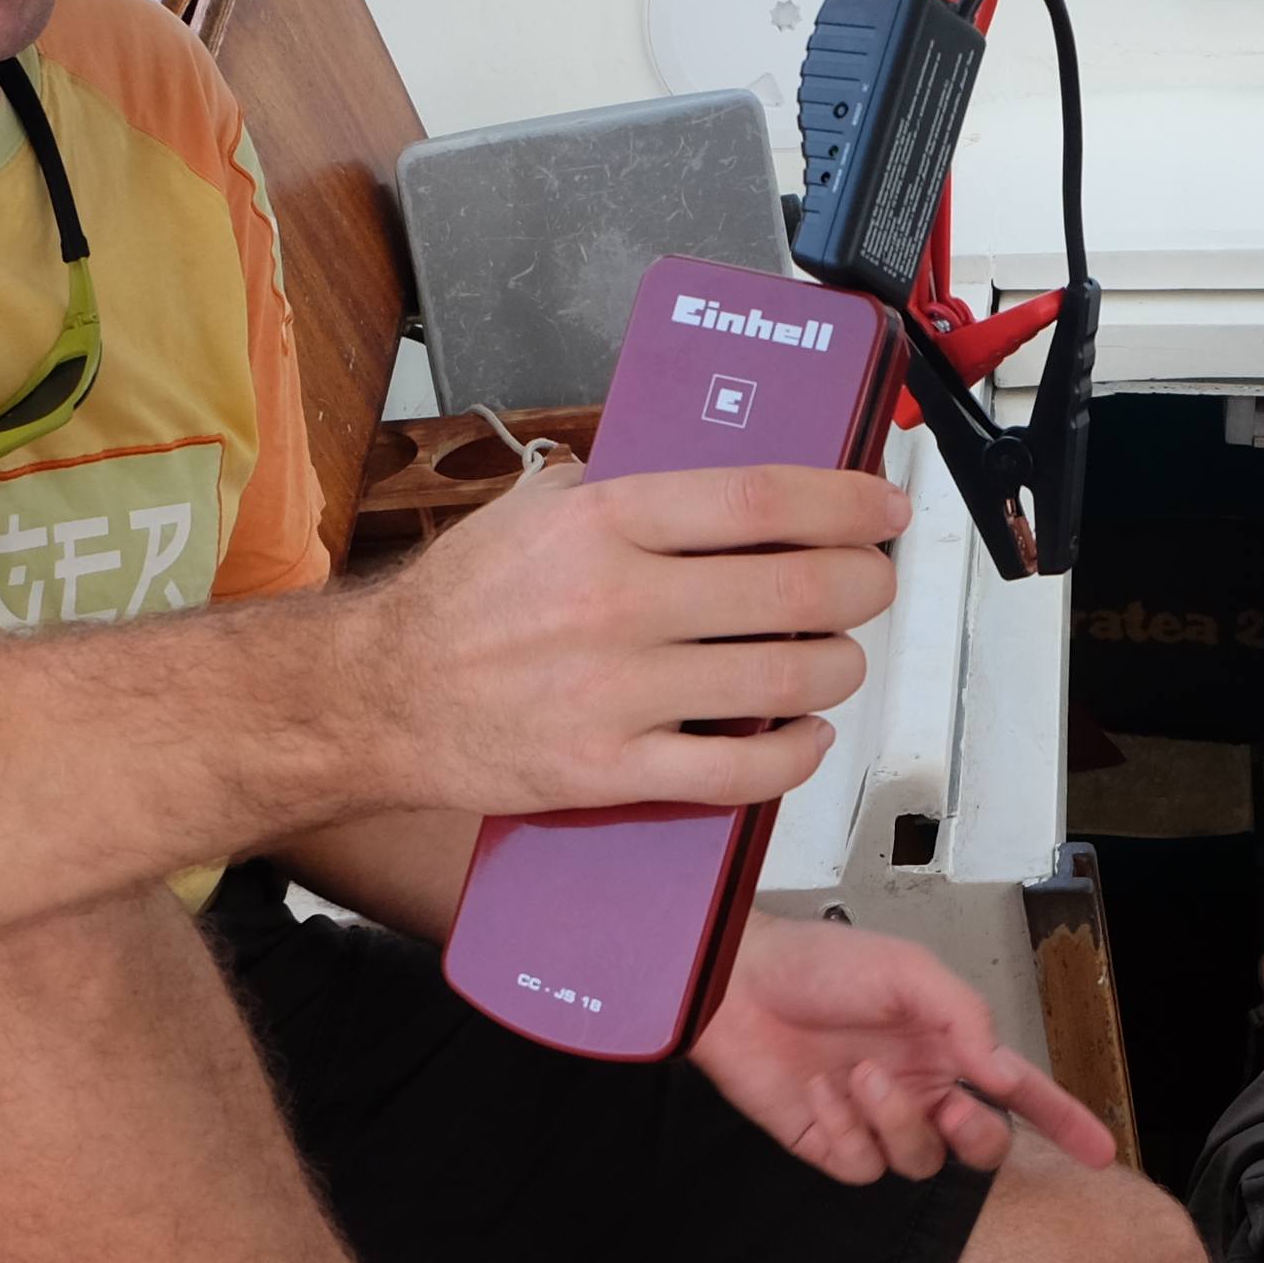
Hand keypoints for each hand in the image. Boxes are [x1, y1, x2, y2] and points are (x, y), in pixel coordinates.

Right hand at [354, 459, 908, 820]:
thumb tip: (732, 491)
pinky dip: (798, 753)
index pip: (761, 501)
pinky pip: (740, 772)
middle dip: (863, 585)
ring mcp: (616, 693)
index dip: (846, 502)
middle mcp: (615, 602)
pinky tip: (807, 734)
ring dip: (840, 668)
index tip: (882, 508)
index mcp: (603, 523)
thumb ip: (629, 493)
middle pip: (796, 590)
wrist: (381, 698)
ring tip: (838, 657)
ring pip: (785, 681)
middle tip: (872, 582)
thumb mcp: (536, 509)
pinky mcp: (609, 771)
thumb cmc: (461, 604)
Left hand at [694, 915, 1121, 1184]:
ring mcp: (872, 1120)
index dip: (1063, 1123)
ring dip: (895, 1120)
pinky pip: (859, 1165)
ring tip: (858, 1075)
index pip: (1019, 1093)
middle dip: (976, 1134)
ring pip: (919, 1160)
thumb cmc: (818, 962)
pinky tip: (822, 1094)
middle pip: (978, 1145)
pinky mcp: (826, 1143)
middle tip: (953, 1104)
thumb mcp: (908, 971)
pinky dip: (845, 1131)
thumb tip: (1004, 1070)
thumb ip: (963, 1017)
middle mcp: (917, 1086)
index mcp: (946, 1045)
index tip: (1101, 1154)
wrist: (736, 981)